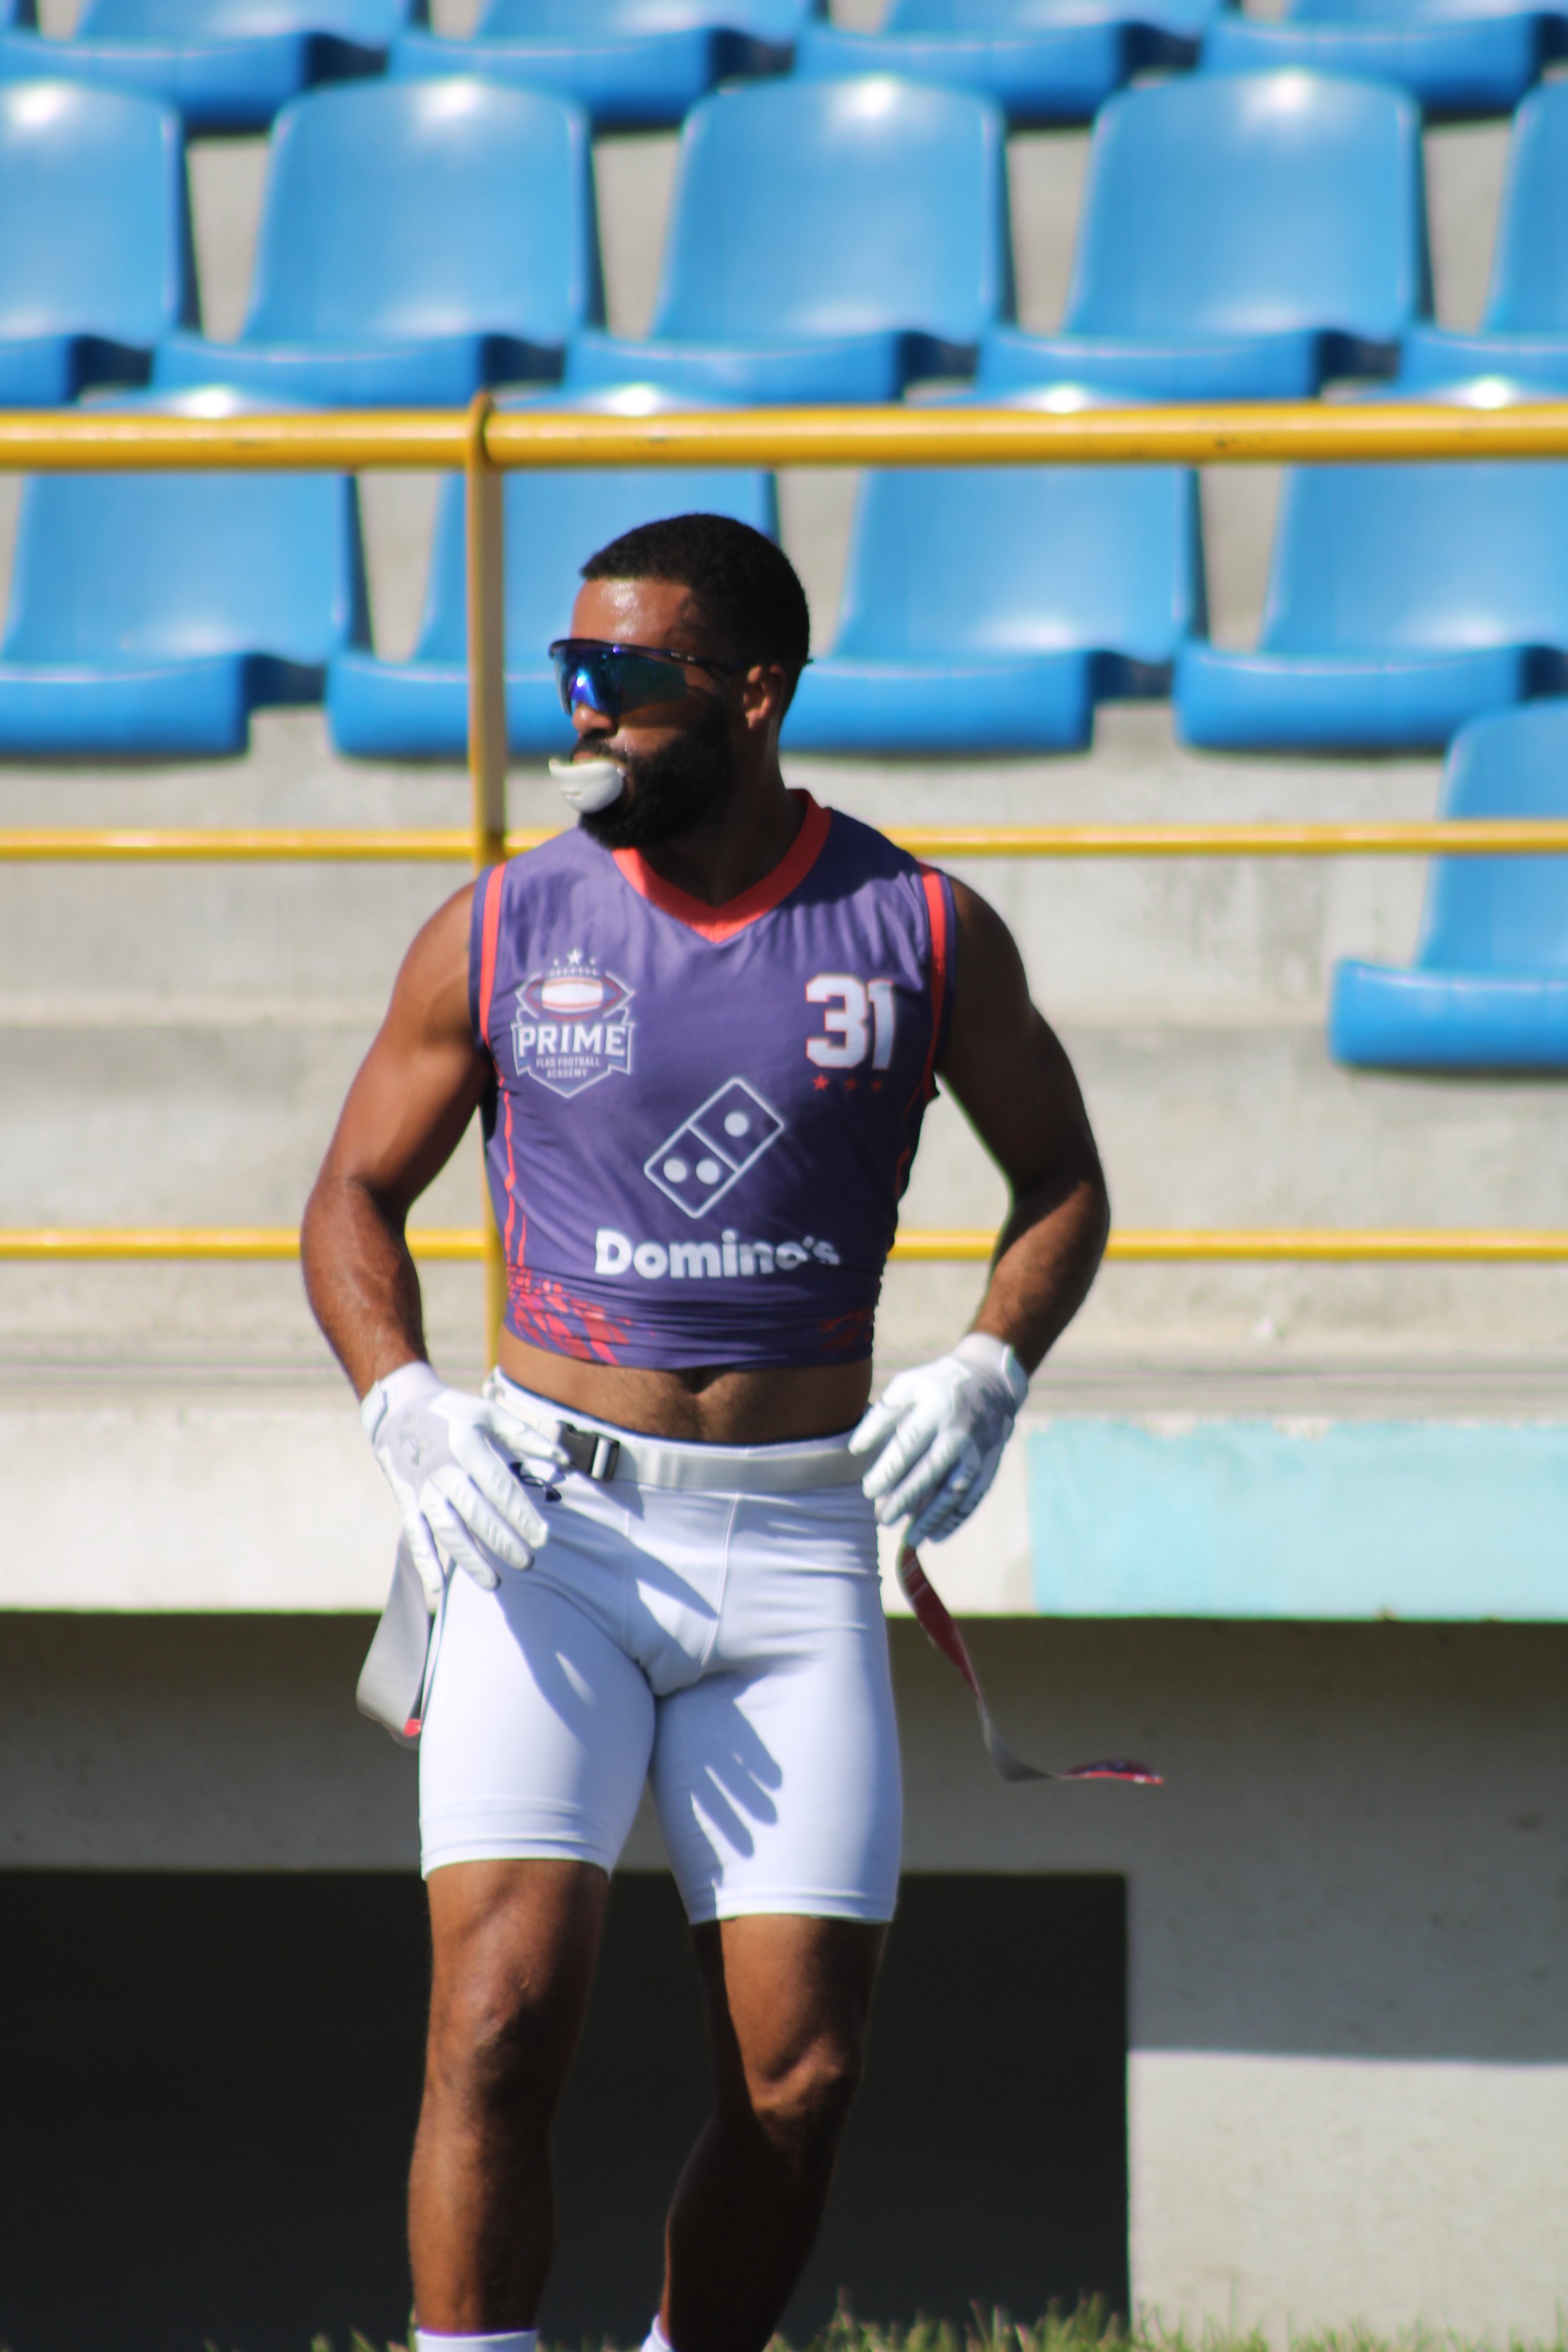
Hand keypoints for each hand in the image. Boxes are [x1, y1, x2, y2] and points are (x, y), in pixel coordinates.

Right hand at [360, 1360, 566, 1604]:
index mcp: (467, 1445)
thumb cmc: (455, 1413)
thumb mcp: (490, 1414)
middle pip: (476, 1513)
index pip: (499, 1487)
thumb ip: (527, 1438)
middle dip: (502, 1541)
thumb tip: (564, 1461)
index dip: (522, 1514)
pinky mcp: (407, 1501)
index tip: (544, 1537)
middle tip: (527, 1563)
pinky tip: (439, 1587)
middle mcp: (443, 1468)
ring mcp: (422, 1487)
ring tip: (495, 1582)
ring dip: (470, 1558)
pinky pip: (415, 1535)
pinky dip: (425, 1561)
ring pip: (447, 1529)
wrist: (399, 1409)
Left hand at [848, 1333, 1028, 1548]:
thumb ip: (881, 1417)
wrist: (991, 1380)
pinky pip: (975, 1496)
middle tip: (883, 1519)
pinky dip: (956, 1519)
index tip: (868, 1491)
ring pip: (955, 1490)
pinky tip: (936, 1536)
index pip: (908, 1445)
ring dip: (932, 1518)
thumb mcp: (908, 1386)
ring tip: (909, 1538)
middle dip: (905, 1499)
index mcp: (936, 1407)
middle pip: (931, 1472)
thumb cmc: (937, 1384)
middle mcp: (960, 1430)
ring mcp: (980, 1449)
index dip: (887, 1471)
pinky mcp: (992, 1462)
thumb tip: (856, 1450)